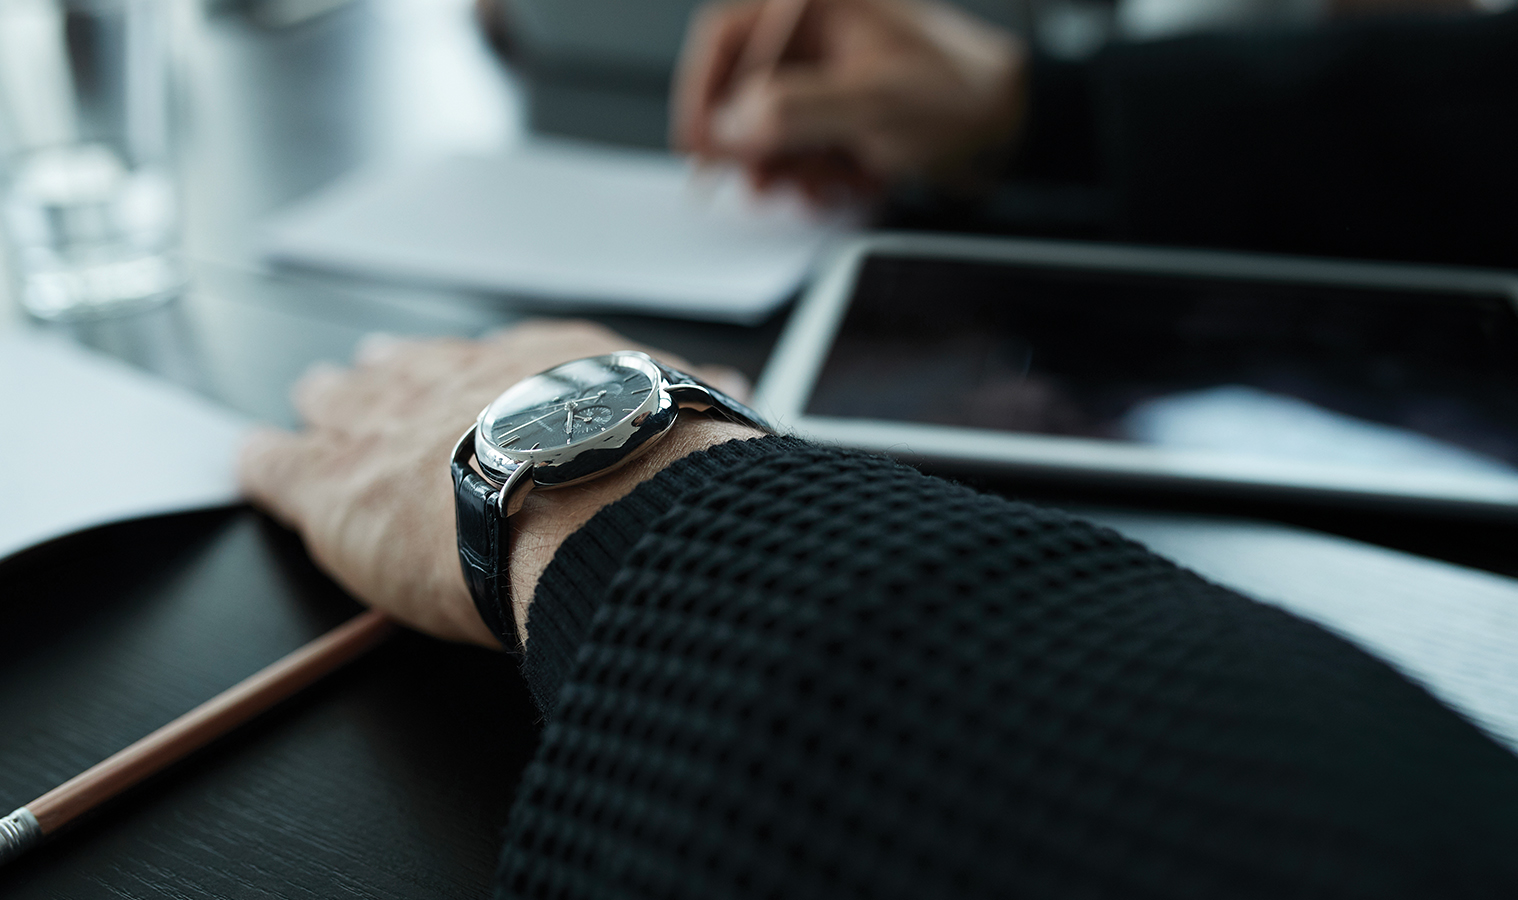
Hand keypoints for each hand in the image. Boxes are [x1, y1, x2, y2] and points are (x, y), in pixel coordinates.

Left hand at [238, 321, 760, 648]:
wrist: (599, 495)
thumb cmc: (642, 458)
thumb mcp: (684, 410)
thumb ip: (695, 395)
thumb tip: (731, 389)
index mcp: (532, 365)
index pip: (489, 361)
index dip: (466, 370)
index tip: (456, 372)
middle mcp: (453, 378)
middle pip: (403, 366)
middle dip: (386, 374)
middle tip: (366, 372)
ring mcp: (387, 424)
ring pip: (335, 400)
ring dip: (324, 404)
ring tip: (311, 401)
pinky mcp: (334, 485)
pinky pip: (276, 464)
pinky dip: (262, 463)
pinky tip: (251, 461)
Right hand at [671, 0, 1027, 198]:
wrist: (1005, 123)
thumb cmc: (958, 90)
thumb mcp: (875, 100)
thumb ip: (798, 109)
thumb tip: (735, 123)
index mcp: (812, 3)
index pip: (725, 37)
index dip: (702, 93)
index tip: (699, 144)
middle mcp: (809, 34)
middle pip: (740, 91)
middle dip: (754, 145)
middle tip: (764, 181)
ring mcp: (818, 76)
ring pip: (764, 130)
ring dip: (787, 169)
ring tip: (823, 184)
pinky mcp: (828, 113)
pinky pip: (794, 149)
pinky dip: (811, 175)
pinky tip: (844, 183)